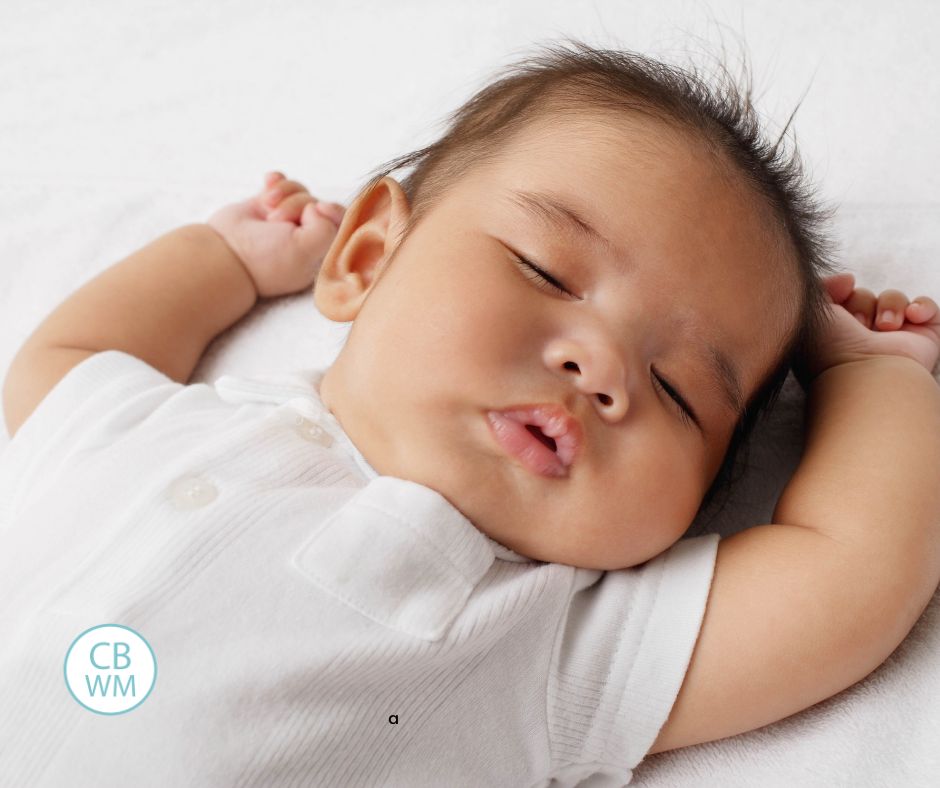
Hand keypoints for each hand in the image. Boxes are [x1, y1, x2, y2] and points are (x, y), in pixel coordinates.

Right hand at [206, 172, 345, 297]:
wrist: (224, 254)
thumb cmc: (266, 259)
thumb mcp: (306, 251)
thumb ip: (326, 229)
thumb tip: (318, 206)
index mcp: (320, 251)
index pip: (340, 222)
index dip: (331, 210)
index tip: (318, 210)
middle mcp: (305, 235)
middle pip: (317, 202)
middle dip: (298, 204)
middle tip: (276, 221)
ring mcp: (285, 219)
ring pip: (299, 190)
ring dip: (283, 192)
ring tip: (267, 207)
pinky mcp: (267, 206)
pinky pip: (281, 183)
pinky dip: (275, 181)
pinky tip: (266, 184)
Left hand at [796, 272, 939, 384]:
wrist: (867, 376)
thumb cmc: (831, 349)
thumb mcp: (810, 313)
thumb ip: (821, 288)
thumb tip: (848, 280)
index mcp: (833, 336)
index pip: (841, 299)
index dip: (842, 291)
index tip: (843, 291)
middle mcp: (862, 339)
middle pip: (865, 296)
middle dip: (861, 303)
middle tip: (859, 325)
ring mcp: (893, 340)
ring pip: (893, 298)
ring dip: (889, 306)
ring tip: (886, 328)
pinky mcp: (923, 340)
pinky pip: (926, 308)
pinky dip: (921, 307)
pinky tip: (912, 318)